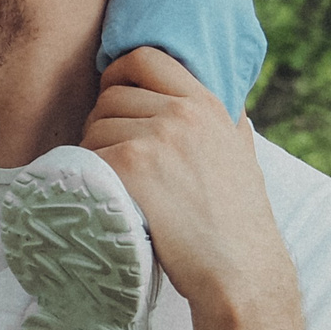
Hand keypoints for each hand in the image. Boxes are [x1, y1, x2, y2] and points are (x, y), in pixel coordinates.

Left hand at [79, 49, 288, 307]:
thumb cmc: (239, 222)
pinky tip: (104, 197)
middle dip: (104, 123)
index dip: (119, 72)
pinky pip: (88, 158)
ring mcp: (154, 139)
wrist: (240, 272)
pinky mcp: (131, 168)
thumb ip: (227, 123)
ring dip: (95, 152)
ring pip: (95, 128)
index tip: (113, 95)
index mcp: (205, 103)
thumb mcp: (242, 155)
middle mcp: (180, 113)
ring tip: (115, 183)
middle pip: (111, 96)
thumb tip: (226, 101)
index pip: (145, 57)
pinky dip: (88, 176)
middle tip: (114, 158)